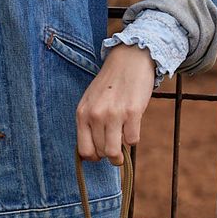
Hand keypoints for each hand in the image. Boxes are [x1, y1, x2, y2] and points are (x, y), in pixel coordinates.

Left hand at [75, 43, 155, 163]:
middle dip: (109, 154)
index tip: (101, 154)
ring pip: (114, 152)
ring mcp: (113, 114)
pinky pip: (132, 140)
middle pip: (101, 152)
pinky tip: (132, 127)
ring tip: (123, 147)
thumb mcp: (90, 101)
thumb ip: (88, 123)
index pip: (84, 151)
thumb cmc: (110, 84)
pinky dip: (133, 139)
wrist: (129, 60)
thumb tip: (93, 153)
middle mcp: (95, 115)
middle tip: (116, 147)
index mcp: (82, 114)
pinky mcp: (132, 112)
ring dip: (121, 154)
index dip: (94, 157)